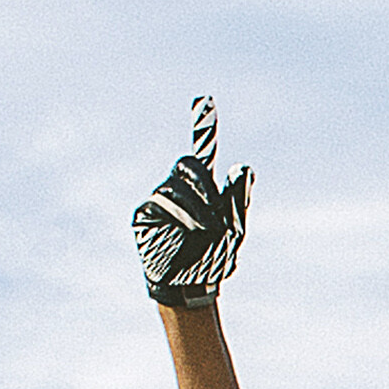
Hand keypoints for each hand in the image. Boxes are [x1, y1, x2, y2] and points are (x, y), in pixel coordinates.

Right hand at [130, 97, 255, 309]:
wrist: (191, 288)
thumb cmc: (214, 259)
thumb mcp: (234, 230)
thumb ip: (238, 199)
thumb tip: (243, 166)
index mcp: (204, 188)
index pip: (204, 151)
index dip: (203, 126)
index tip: (206, 100)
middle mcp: (180, 188)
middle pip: (188, 164)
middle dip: (204, 181)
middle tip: (217, 207)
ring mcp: (160, 199)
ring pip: (178, 186)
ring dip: (198, 206)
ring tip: (210, 230)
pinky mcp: (145, 214)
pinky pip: (161, 201)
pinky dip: (181, 212)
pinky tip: (191, 228)